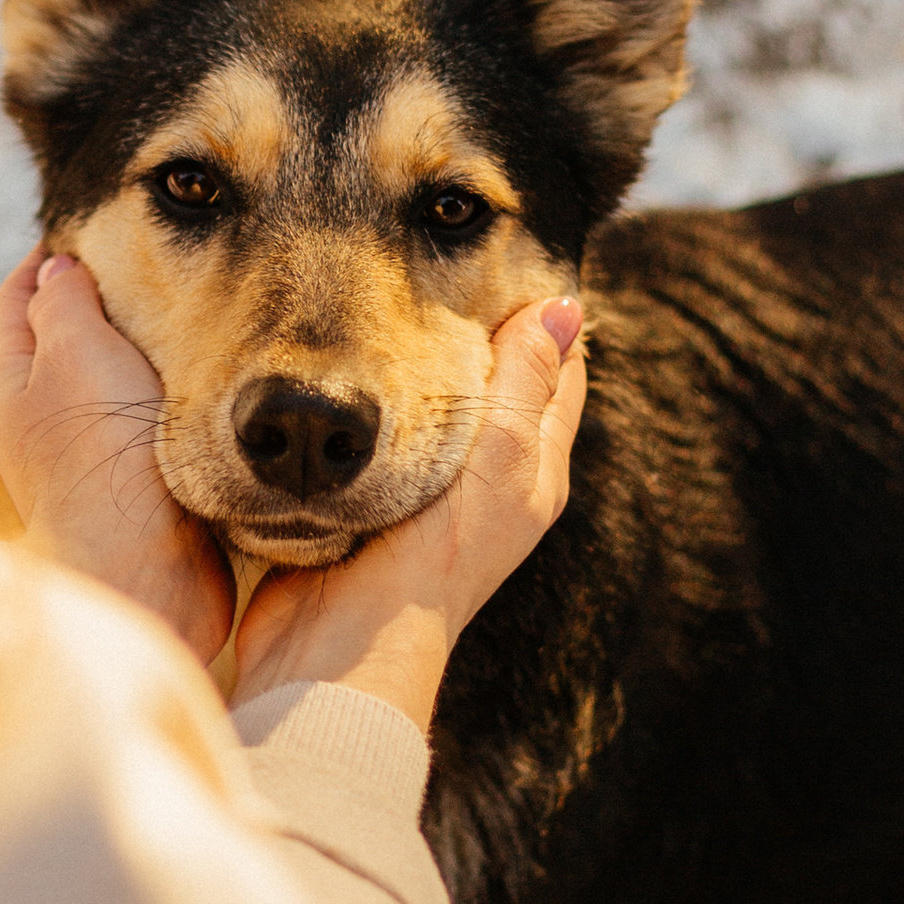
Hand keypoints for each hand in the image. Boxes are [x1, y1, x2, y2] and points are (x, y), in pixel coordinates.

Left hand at [0, 249, 235, 665]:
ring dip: (135, 355)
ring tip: (181, 321)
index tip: (94, 230)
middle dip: (98, 304)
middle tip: (150, 270)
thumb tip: (56, 269)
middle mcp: (31, 423)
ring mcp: (76, 459)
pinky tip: (197, 390)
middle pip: (57, 341)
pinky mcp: (123, 490)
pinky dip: (159, 402)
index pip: (15, 298)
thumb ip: (64, 302)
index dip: (51, 258)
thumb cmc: (101, 456)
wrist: (143, 571)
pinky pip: (136, 428)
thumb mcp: (75, 352)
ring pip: (101, 385)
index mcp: (4, 385)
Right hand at [231, 299, 585, 738]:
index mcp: (532, 472)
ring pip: (427, 405)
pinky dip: (364, 397)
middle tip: (437, 258)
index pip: (556, 376)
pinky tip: (339, 363)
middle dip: (475, 326)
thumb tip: (565, 308)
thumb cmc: (434, 560)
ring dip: (412, 357)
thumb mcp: (498, 460)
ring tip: (385, 290)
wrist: (340, 650)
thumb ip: (524, 382)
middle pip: (493, 386)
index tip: (510, 254)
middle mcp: (484, 483)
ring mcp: (419, 494)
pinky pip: (371, 433)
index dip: (545, 318)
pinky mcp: (359, 501)